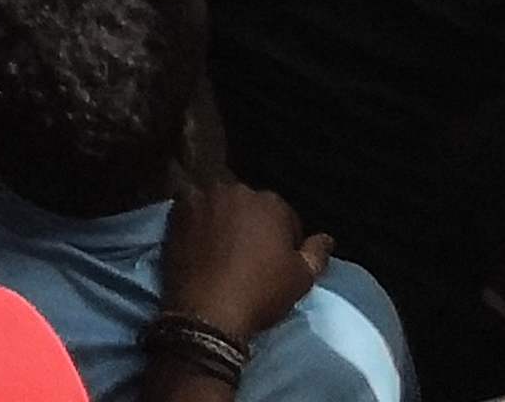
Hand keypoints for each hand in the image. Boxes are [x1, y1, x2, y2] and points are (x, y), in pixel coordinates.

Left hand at [155, 177, 334, 349]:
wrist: (207, 313)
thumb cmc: (260, 295)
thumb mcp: (300, 280)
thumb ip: (317, 253)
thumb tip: (327, 238)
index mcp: (271, 203)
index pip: (284, 216)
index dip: (282, 239)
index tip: (276, 261)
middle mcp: (238, 190)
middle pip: (249, 205)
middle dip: (251, 224)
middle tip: (247, 255)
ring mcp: (204, 198)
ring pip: (219, 203)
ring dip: (221, 217)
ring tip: (219, 247)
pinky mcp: (177, 211)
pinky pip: (189, 206)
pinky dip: (193, 217)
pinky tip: (195, 238)